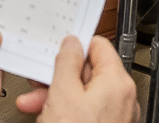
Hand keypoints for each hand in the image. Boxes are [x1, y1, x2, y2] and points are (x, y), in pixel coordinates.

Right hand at [19, 37, 135, 122]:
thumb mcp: (62, 93)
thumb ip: (66, 62)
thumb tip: (72, 43)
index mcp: (117, 82)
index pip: (99, 46)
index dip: (75, 45)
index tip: (56, 49)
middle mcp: (123, 99)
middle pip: (89, 73)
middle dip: (59, 77)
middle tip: (38, 81)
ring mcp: (117, 118)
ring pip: (84, 95)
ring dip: (57, 96)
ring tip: (35, 105)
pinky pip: (87, 113)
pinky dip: (67, 112)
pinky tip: (48, 117)